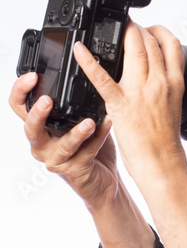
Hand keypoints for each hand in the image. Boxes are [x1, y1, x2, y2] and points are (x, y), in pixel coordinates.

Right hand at [9, 71, 118, 211]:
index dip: (20, 91)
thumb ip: (75, 101)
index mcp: (40, 127)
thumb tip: (87, 66)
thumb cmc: (89, 147)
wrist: (103, 180)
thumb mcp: (78, 119)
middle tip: (47, 100)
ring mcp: (56, 159)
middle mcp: (42, 144)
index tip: (32, 75)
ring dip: (76, 132)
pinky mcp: (74, 171)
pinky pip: (87, 152)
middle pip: (30, 127)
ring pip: (61, 145)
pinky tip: (107, 125)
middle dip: (37, 112)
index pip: (19, 107)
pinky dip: (98, 138)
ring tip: (90, 121)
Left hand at [72, 21, 186, 185]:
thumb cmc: (165, 139)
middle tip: (125, 27)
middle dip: (135, 27)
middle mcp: (160, 82)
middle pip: (149, 40)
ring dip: (121, 34)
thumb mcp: (173, 104)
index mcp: (174, 82)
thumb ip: (165, 83)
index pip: (170, 42)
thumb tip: (156, 69)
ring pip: (133, 48)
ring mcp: (141, 92)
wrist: (162, 162)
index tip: (147, 29)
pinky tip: (79, 50)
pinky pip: (102, 78)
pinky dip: (88, 61)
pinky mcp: (121, 104)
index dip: (156, 29)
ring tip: (110, 31)